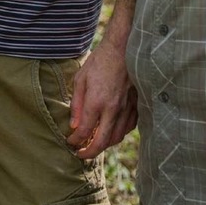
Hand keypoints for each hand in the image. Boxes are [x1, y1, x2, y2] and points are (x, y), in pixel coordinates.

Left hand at [66, 37, 137, 159]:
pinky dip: (118, 135)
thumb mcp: (80, 79)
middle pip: (102, 141)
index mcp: (96, 102)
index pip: (84, 131)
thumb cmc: (99, 62)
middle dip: (90, 152)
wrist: (123, 50)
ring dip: (104, 145)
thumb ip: (76, 104)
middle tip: (80, 154)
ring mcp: (127, 109)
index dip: (75, 141)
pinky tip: (110, 133)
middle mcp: (113, 110)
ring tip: (94, 145)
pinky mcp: (136, 107)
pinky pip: (128, 128)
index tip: (69, 142)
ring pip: (117, 137)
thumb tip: (73, 125)